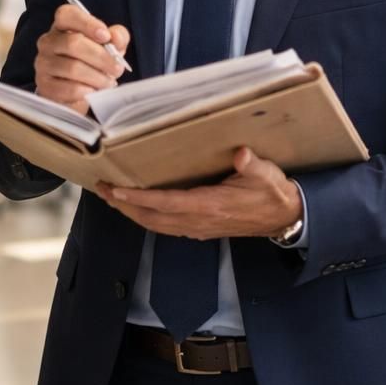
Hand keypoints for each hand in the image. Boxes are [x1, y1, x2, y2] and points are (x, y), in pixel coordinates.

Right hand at [34, 2, 130, 113]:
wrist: (79, 91)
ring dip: (97, 77)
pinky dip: (86, 91)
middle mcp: (48, 42)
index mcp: (63, 26)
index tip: (106, 36)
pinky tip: (93, 91)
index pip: (67, 15)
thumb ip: (117, 37)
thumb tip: (115, 37)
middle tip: (117, 68)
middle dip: (101, 57)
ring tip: (108, 82)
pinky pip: (68, 88)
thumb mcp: (110, 46)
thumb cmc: (93, 63)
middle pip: (73, 43)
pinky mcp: (44, 86)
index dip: (87, 24)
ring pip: (72, 68)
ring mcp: (43, 64)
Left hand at [96, 147, 301, 240]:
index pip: (166, 203)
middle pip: (151, 217)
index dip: (138, 198)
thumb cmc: (272, 193)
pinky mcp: (200, 229)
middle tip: (101, 190)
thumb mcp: (267, 175)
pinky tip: (137, 208)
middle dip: (123, 206)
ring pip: (155, 224)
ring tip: (111, 198)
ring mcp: (198, 227)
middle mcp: (199, 220)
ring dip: (131, 213)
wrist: (284, 218)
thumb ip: (252, 165)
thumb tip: (241, 155)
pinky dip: (146, 217)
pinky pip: (164, 226)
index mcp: (210, 205)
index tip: (116, 190)